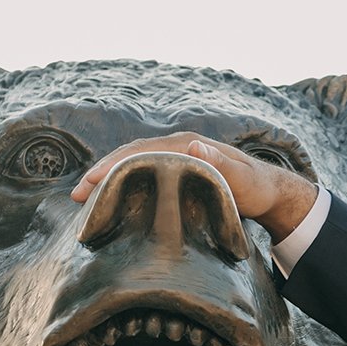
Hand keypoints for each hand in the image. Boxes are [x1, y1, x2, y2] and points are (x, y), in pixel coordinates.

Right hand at [72, 135, 321, 243]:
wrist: (271, 192)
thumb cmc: (257, 188)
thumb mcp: (243, 180)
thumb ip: (221, 165)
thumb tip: (194, 146)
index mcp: (188, 145)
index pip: (142, 151)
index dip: (113, 166)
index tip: (90, 183)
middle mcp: (180, 146)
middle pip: (131, 155)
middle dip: (101, 172)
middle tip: (75, 196)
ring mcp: (178, 157)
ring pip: (135, 163)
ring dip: (108, 178)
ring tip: (84, 200)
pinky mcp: (179, 171)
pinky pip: (144, 173)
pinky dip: (124, 183)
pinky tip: (112, 198)